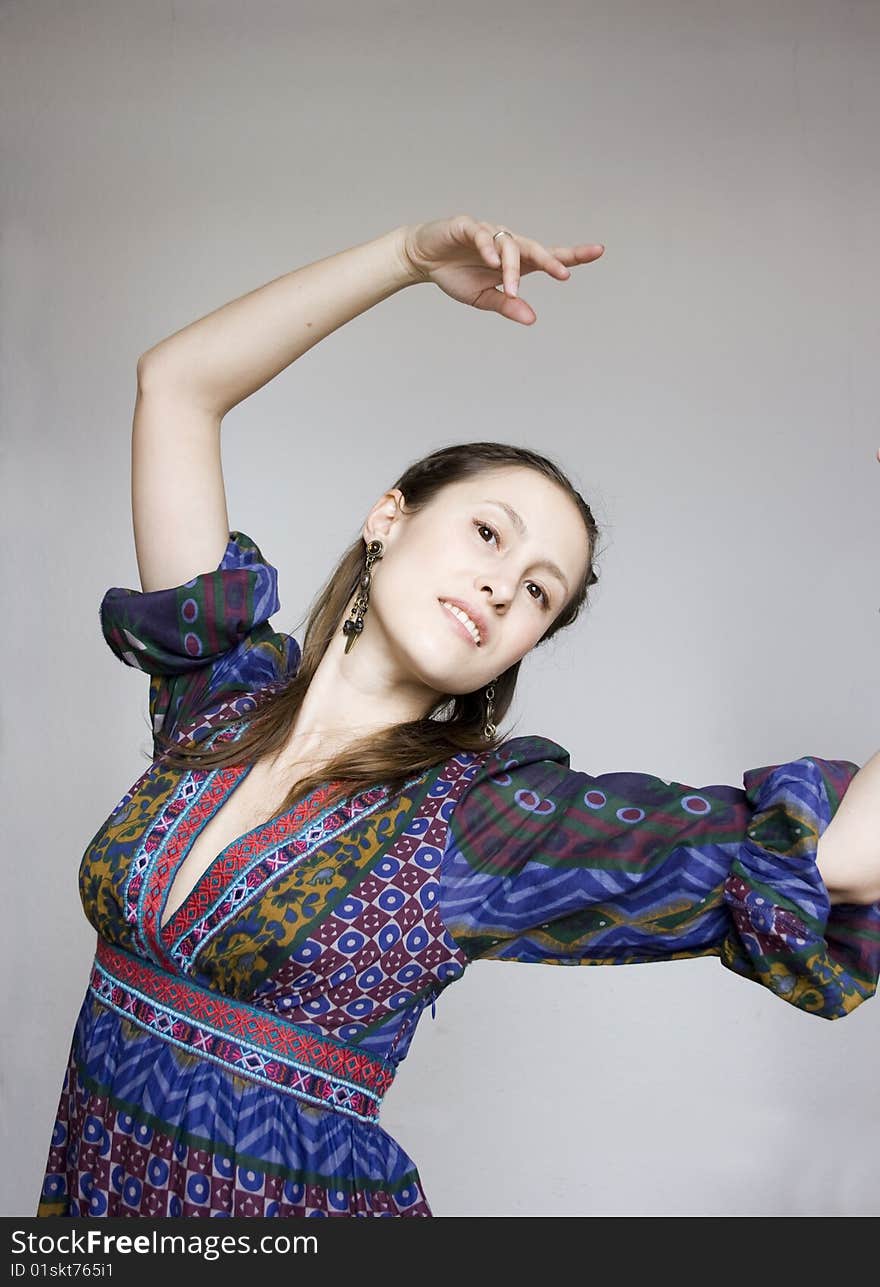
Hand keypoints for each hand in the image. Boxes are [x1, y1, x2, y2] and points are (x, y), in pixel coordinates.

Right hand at [398, 213, 603, 324]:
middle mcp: (506, 243)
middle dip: (551, 261)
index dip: (572, 255)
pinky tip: (492, 260)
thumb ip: (507, 305)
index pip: (547, 257)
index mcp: (514, 261)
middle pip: (535, 249)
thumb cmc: (455, 275)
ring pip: (509, 246)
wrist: (422, 260)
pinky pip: (482, 234)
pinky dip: (488, 246)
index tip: (598, 251)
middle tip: (563, 275)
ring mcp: (488, 233)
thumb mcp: (482, 297)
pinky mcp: (467, 226)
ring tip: (510, 289)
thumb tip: (532, 318)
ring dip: (512, 269)